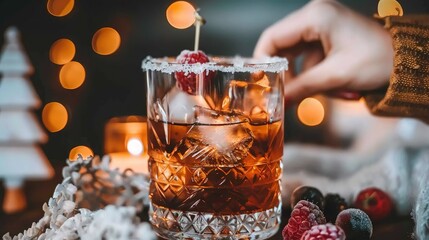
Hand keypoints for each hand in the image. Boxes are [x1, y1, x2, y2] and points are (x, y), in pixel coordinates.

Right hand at [253, 0, 393, 100]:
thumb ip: (301, 88)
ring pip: (297, 56)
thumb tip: (279, 102)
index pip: (272, 37)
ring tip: (331, 91)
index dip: (262, 62)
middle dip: (287, 74)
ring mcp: (322, 26)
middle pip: (283, 47)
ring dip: (308, 78)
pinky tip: (337, 87)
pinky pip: (311, 59)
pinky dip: (318, 75)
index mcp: (315, 17)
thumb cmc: (378, 61)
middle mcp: (315, 16)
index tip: (260, 84)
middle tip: (286, 96)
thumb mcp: (335, 76)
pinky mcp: (329, 37)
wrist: (407, 62)